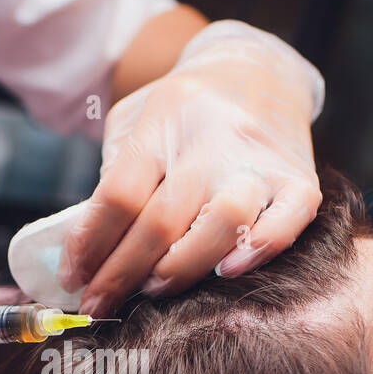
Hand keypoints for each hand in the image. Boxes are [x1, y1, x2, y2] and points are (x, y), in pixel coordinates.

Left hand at [60, 20, 324, 317]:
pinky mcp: (299, 180)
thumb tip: (84, 253)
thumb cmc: (183, 112)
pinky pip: (287, 221)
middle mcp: (212, 139)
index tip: (73, 279)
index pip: (118, 195)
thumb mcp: (135, 123)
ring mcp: (258, 159)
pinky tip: (228, 272)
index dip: (89, 245)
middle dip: (122, 274)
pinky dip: (259, 250)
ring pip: (223, 220)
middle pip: (162, 219)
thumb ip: (114, 178)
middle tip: (99, 304)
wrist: (257, 69)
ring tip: (154, 289)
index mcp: (162, 122)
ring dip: (182, 267)